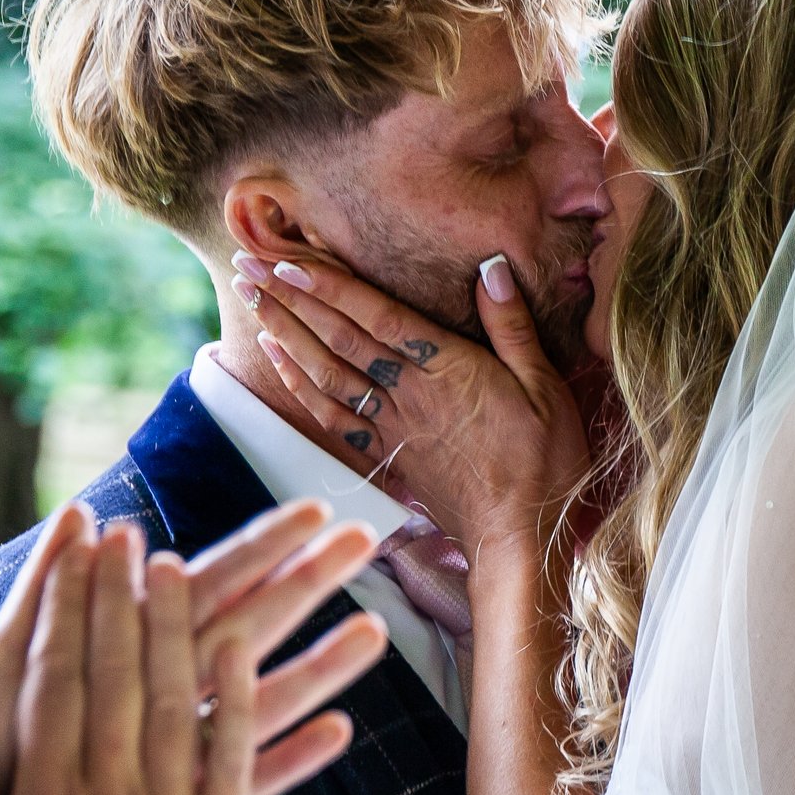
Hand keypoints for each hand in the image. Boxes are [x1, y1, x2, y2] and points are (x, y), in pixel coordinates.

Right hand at [0, 517, 379, 794]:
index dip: (67, 609)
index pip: (54, 681)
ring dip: (180, 628)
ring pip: (179, 701)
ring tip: (182, 566)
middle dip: (120, 596)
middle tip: (128, 535)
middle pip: (117, 674)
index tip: (76, 554)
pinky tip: (251, 648)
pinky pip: (240, 760)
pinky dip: (248, 700)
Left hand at [232, 250, 589, 559]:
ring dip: (286, 334)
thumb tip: (490, 269)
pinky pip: (333, 416)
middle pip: (340, 338)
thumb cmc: (542, 460)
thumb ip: (512, 327)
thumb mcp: (545, 386)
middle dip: (292, 299)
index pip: (377, 317)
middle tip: (250, 265)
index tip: (288, 260)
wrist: (519, 534)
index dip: (330, 287)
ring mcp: (394, 425)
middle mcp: (410, 393)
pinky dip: (300, 385)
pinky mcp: (387, 453)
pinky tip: (278, 359)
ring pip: (327, 372)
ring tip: (253, 300)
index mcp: (448, 368)